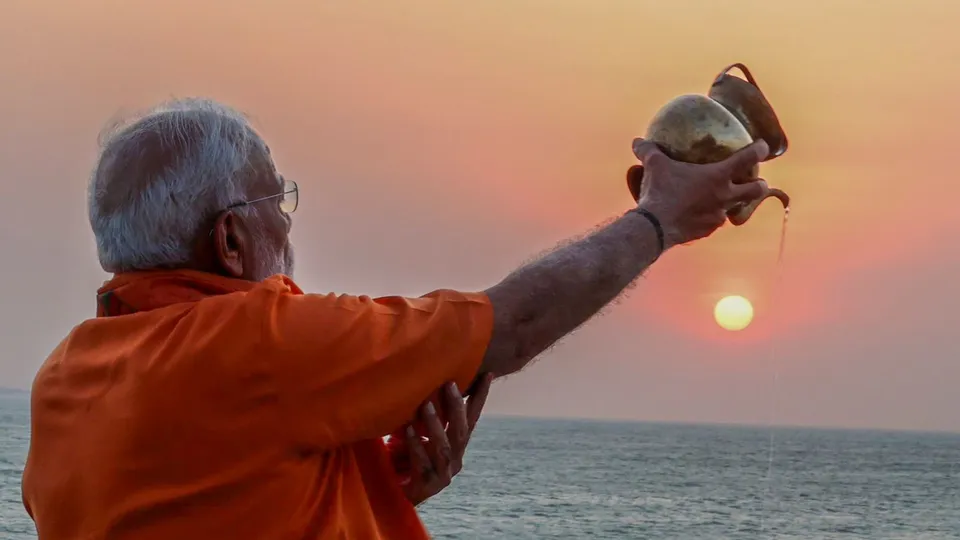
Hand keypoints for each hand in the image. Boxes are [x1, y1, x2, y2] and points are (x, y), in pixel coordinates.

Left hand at [395, 374, 493, 505]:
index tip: (487, 374)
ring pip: (444, 447)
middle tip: (449, 383)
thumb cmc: (401, 461)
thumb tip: (421, 385)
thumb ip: (422, 418)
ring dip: (435, 425)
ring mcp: (443, 475)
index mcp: (455, 447)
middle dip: (456, 406)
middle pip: (461, 431)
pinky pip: (422, 463)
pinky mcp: (426, 487)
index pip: (471, 419)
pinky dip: (416, 445)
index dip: (479, 398)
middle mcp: (454, 461)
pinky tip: (408, 430)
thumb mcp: (415, 435)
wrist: (391, 498)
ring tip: (424, 405)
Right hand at [627, 138, 770, 245]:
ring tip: (724, 200)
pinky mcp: (708, 231)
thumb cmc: (660, 191)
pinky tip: (701, 215)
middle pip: (756, 191)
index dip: (759, 150)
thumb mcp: (654, 166)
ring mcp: (717, 216)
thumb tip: (637, 141)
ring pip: (735, 209)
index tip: (763, 147)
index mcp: (717, 176)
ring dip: (733, 204)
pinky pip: (715, 223)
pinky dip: (711, 217)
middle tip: (757, 181)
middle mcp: (724, 196)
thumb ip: (648, 151)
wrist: (655, 227)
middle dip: (760, 185)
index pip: (747, 159)